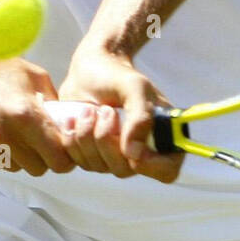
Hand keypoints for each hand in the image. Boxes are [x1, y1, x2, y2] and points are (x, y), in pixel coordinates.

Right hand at [0, 38, 74, 176]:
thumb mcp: (30, 73)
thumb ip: (52, 101)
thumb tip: (66, 123)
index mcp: (23, 113)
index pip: (57, 157)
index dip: (64, 159)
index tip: (63, 154)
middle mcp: (1, 133)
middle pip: (37, 168)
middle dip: (42, 158)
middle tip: (37, 142)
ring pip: (13, 168)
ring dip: (17, 156)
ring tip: (10, 132)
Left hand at [56, 44, 183, 183]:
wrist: (89, 69)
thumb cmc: (117, 75)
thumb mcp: (134, 87)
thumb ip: (140, 117)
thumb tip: (134, 154)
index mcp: (161, 135)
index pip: (167, 171)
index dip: (151, 167)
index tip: (132, 149)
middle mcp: (139, 151)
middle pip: (125, 170)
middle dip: (107, 139)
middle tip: (105, 110)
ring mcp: (114, 155)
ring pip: (98, 166)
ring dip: (87, 135)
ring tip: (88, 109)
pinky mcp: (90, 154)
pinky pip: (78, 162)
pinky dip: (72, 139)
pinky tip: (73, 119)